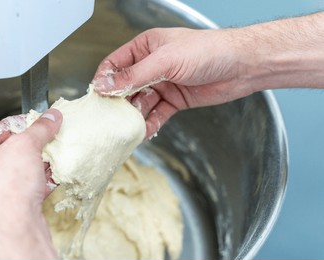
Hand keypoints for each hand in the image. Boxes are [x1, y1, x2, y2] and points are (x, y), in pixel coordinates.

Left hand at [0, 109, 62, 258]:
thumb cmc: (6, 191)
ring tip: (54, 154)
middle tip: (46, 138)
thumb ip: (40, 129)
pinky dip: (41, 180)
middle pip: (5, 153)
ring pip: (18, 173)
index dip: (12, 124)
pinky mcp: (10, 211)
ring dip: (38, 163)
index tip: (32, 121)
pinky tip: (55, 174)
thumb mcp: (25, 147)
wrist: (17, 233)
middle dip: (30, 146)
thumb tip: (52, 117)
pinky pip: (25, 189)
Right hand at [93, 27, 249, 138]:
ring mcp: (163, 84)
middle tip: (109, 118)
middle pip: (126, 86)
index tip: (97, 96)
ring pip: (141, 103)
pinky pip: (157, 114)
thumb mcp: (166, 60)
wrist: (241, 66)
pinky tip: (143, 133)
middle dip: (118, 102)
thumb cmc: (208, 51)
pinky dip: (150, 124)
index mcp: (146, 47)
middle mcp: (152, 66)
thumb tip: (107, 85)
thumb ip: (135, 75)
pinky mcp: (174, 100)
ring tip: (125, 128)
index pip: (116, 64)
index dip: (105, 80)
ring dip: (133, 116)